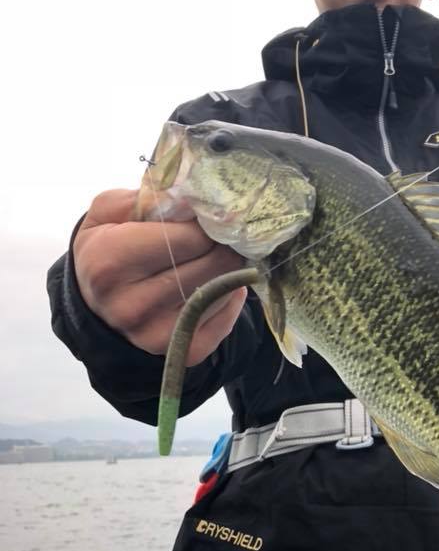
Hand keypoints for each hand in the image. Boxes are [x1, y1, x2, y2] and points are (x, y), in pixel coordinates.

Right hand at [73, 189, 247, 364]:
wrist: (96, 307)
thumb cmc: (105, 250)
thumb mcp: (108, 213)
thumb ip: (148, 196)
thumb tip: (195, 197)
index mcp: (110, 263)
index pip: (189, 237)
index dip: (207, 221)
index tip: (208, 214)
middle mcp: (133, 305)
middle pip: (214, 263)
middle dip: (224, 242)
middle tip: (223, 232)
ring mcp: (159, 334)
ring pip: (225, 288)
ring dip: (230, 267)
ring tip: (217, 254)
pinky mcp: (185, 353)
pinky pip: (228, 316)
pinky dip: (230, 295)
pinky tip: (216, 282)